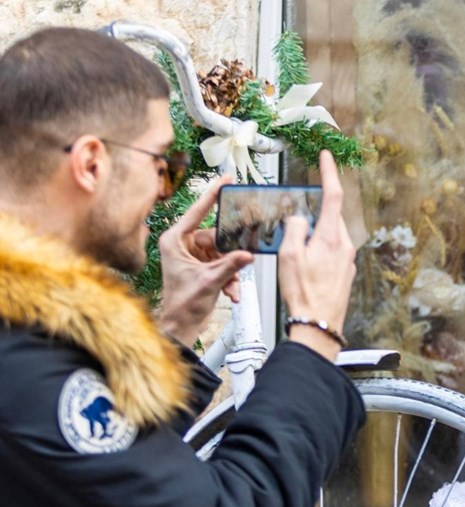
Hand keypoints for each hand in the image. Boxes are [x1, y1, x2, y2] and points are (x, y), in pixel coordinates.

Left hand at [158, 176, 253, 344]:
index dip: (213, 195)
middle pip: (216, 236)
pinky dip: (230, 277)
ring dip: (231, 270)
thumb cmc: (182, 305)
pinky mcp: (203, 266)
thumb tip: (247, 254)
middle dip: (230, 252)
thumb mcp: (209, 281)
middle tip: (243, 256)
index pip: (197, 211)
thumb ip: (230, 265)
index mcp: (175, 241)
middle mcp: (183, 245)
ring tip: (231, 284)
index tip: (225, 179)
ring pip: (222, 252)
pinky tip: (231, 291)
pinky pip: (223, 264)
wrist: (182, 327)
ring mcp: (193, 256)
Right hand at [278, 150, 355, 360]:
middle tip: (296, 227)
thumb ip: (295, 228)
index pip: (333, 195)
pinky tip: (307, 269)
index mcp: (330, 236)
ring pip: (331, 235)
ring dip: (315, 237)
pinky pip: (332, 252)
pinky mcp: (346, 272)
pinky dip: (319, 252)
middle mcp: (344, 245)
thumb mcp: (289, 255)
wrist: (319, 324)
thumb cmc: (303, 293)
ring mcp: (348, 260)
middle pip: (330, 217)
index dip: (330, 172)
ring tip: (298, 256)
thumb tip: (300, 219)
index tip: (327, 157)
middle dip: (314, 214)